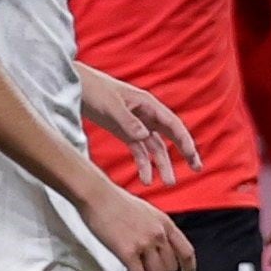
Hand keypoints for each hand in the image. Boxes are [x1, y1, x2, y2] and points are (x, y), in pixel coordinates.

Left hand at [80, 65, 200, 187]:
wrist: (74, 86)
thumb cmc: (93, 89)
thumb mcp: (110, 106)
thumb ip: (128, 122)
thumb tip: (145, 136)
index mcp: (148, 104)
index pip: (173, 125)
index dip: (185, 141)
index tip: (193, 158)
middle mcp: (146, 115)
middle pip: (170, 136)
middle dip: (184, 152)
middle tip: (196, 169)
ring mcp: (136, 124)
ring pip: (155, 147)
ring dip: (161, 165)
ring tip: (167, 184)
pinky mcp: (124, 132)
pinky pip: (138, 151)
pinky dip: (143, 164)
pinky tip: (145, 179)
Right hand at [82, 180, 196, 270]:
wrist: (98, 196)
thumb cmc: (116, 201)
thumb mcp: (147, 212)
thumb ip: (156, 229)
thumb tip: (158, 246)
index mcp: (165, 223)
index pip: (186, 251)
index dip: (190, 269)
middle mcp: (158, 234)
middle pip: (171, 267)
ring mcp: (144, 243)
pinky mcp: (128, 252)